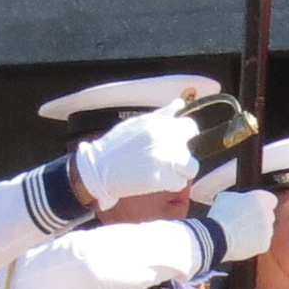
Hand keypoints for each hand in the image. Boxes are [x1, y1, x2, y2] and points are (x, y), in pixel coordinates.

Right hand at [74, 102, 201, 205]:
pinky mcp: (159, 178)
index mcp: (159, 123)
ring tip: (163, 173)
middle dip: (180, 157)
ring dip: (180, 172)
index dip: (183, 137)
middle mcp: (164, 138)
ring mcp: (163, 159)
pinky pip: (179, 184)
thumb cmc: (116, 146)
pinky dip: (170, 185)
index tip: (174, 145)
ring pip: (190, 168)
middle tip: (163, 162)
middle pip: (191, 150)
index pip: (190, 127)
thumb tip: (179, 104)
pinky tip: (156, 181)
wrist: (98, 168)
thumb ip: (162, 114)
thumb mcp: (138, 123)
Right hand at [207, 189, 277, 262]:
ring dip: (257, 232)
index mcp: (260, 198)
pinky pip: (262, 243)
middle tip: (245, 223)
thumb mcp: (227, 197)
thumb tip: (241, 199)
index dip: (262, 205)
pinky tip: (241, 242)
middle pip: (268, 216)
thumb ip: (240, 197)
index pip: (271, 200)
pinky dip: (254, 244)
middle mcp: (268, 213)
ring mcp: (268, 230)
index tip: (255, 209)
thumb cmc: (219, 215)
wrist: (217, 236)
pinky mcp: (265, 244)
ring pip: (265, 230)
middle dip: (259, 219)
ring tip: (240, 234)